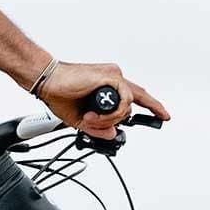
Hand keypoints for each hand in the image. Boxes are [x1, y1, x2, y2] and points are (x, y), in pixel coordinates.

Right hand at [37, 61, 169, 137]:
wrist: (48, 83)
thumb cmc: (60, 95)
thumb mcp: (81, 121)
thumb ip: (99, 128)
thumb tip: (113, 133)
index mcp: (108, 86)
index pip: (136, 95)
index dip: (151, 106)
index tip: (162, 115)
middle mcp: (113, 78)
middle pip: (137, 98)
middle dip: (142, 111)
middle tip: (152, 119)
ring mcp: (113, 77)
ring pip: (128, 105)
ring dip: (110, 119)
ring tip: (90, 120)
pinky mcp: (110, 77)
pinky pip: (122, 103)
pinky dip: (110, 115)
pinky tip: (93, 116)